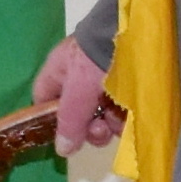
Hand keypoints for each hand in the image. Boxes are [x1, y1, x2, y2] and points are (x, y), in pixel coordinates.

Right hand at [34, 35, 125, 153]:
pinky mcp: (127, 83)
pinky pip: (120, 108)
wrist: (136, 31)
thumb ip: (69, 120)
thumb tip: (63, 150)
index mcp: (59, 72)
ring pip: (101, 114)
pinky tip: (131, 114)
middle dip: (88, 127)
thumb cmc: (97, 57)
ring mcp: (104, 80)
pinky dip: (125, 115)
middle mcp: (79, 77)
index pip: (44, 102)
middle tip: (100, 130)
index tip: (67, 137)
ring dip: (109, 124)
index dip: (52, 121)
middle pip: (76, 114)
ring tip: (119, 120)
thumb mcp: (78, 90)